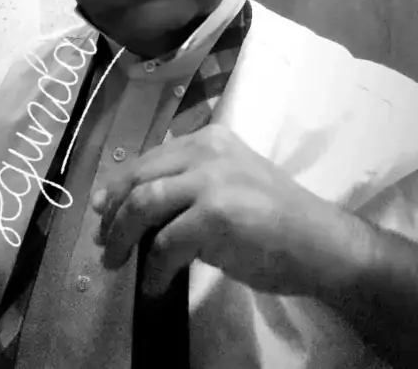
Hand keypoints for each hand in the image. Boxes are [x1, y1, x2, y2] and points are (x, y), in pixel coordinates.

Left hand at [92, 125, 359, 297]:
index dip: (118, 186)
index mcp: (209, 139)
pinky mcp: (216, 215)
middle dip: (112, 213)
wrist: (322, 242)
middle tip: (103, 242)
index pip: (149, 158)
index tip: (101, 209)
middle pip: (139, 178)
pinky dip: (152, 269)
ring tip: (115, 262)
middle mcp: (207, 151)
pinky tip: (153, 284)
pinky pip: (165, 244)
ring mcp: (212, 181)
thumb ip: (189, 184)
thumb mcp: (230, 182)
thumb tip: (136, 208)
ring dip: (121, 237)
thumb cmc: (278, 217)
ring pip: (143, 204)